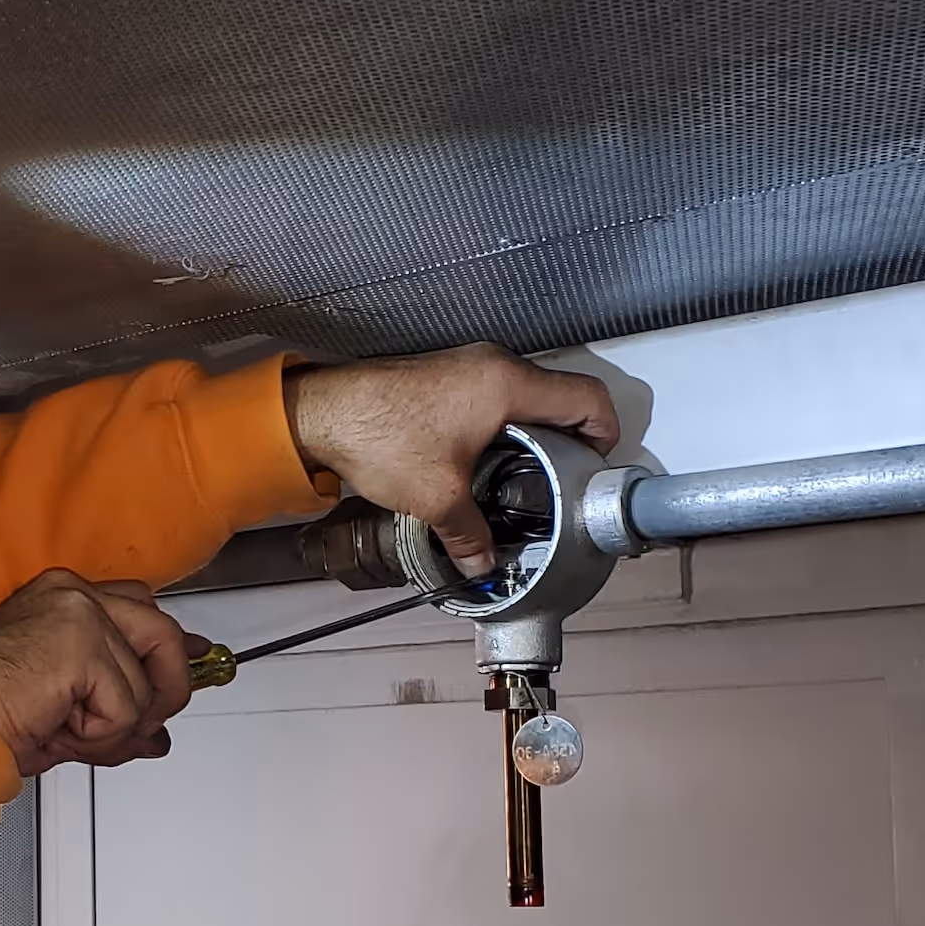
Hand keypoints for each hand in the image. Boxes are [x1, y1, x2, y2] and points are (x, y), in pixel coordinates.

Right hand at [0, 570, 199, 775]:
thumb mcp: (65, 708)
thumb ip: (115, 705)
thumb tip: (156, 732)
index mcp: (62, 597)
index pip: (139, 607)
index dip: (170, 644)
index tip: (195, 658)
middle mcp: (73, 593)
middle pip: (161, 633)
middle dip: (165, 689)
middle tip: (145, 729)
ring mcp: (80, 614)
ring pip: (147, 681)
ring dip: (117, 726)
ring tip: (69, 733)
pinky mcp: (83, 644)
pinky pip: (126, 706)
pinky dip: (100, 735)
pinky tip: (58, 729)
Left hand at [287, 343, 620, 576]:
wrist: (319, 412)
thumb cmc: (375, 434)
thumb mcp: (436, 496)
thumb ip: (468, 533)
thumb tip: (481, 560)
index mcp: (507, 383)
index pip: (587, 398)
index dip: (605, 434)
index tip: (598, 466)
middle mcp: (492, 365)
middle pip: (560, 395)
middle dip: (570, 438)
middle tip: (566, 478)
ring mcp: (467, 367)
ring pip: (526, 396)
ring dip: (534, 431)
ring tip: (529, 475)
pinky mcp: (445, 377)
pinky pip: (494, 396)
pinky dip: (504, 424)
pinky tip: (489, 460)